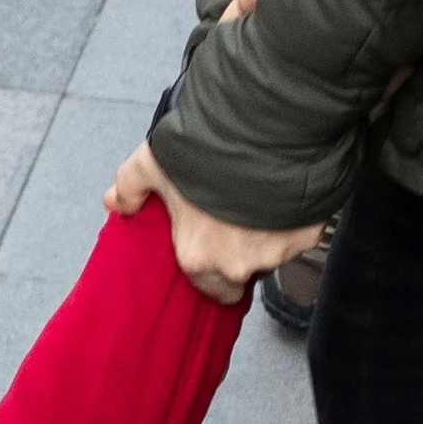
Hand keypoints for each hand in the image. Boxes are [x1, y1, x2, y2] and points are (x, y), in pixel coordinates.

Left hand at [105, 140, 333, 307]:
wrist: (260, 134)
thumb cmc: (203, 154)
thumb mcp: (153, 163)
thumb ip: (131, 185)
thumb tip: (115, 201)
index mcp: (197, 258)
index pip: (207, 288)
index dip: (208, 267)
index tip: (209, 244)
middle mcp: (238, 265)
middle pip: (240, 275)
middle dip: (238, 256)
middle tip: (234, 222)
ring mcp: (276, 252)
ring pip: (271, 254)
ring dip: (266, 234)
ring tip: (259, 198)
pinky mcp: (307, 236)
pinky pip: (301, 234)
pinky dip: (294, 219)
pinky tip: (283, 192)